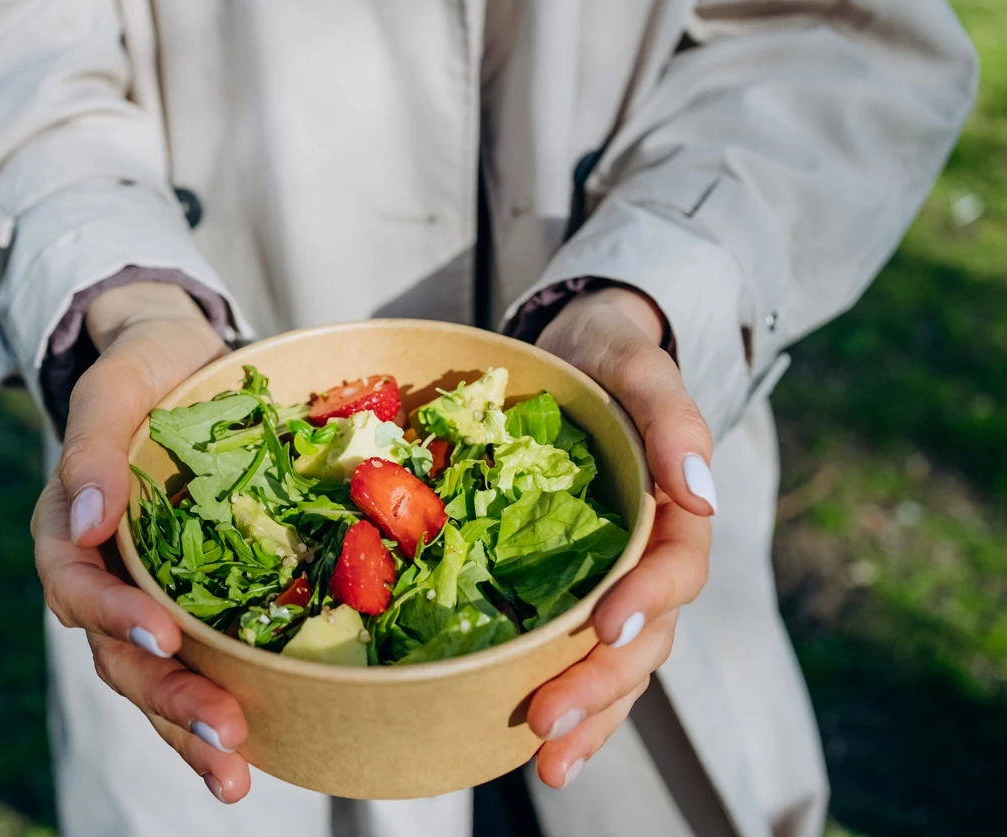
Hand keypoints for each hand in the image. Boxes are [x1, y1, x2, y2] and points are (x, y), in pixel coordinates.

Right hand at [30, 282, 251, 801]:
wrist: (185, 365)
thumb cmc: (145, 370)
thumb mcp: (114, 389)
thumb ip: (92, 449)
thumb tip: (87, 520)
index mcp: (69, 531)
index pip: (78, 588)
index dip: (116, 616)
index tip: (165, 637)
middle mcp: (106, 577)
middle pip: (123, 655)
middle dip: (170, 703)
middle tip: (224, 738)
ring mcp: (152, 596)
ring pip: (160, 678)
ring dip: (193, 731)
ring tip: (237, 776)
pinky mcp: (199, 602)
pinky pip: (206, 661)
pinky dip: (229, 702)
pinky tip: (268, 744)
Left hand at [525, 286, 714, 787]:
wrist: (577, 349)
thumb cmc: (609, 351)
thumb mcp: (637, 362)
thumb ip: (671, 416)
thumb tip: (702, 492)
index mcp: (677, 508)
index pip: (676, 566)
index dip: (646, 598)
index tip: (605, 623)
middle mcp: (652, 553)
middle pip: (645, 633)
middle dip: (601, 681)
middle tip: (546, 719)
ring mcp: (618, 577)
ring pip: (622, 662)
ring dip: (591, 715)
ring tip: (548, 762)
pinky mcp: (578, 588)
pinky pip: (584, 655)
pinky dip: (574, 702)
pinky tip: (539, 745)